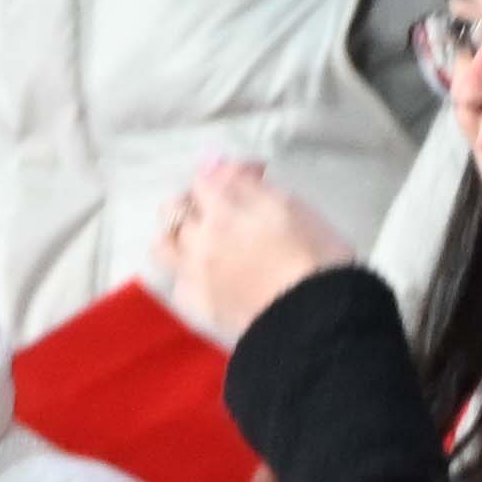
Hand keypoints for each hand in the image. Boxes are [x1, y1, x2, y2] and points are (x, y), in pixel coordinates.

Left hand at [143, 154, 358, 349]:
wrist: (314, 319)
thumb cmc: (317, 258)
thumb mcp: (293, 207)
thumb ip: (249, 185)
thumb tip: (215, 161)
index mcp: (224, 207)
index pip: (208, 176)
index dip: (233, 173)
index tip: (259, 178)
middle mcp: (199, 236)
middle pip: (176, 208)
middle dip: (197, 202)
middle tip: (227, 209)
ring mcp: (193, 272)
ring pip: (164, 245)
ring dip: (179, 237)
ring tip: (204, 242)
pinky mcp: (197, 304)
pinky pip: (177, 281)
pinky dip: (188, 273)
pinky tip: (208, 276)